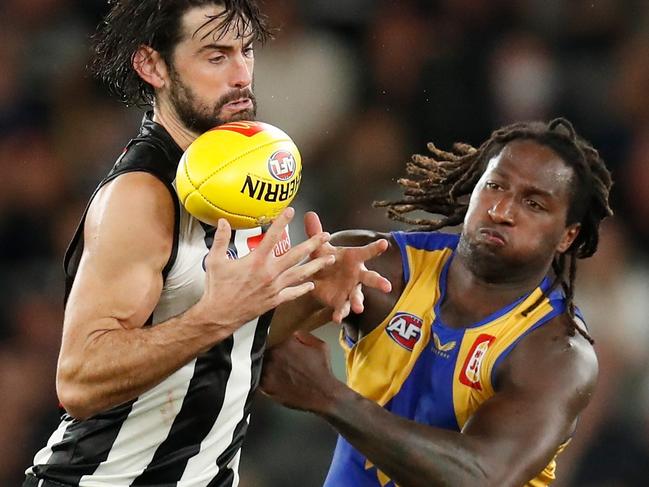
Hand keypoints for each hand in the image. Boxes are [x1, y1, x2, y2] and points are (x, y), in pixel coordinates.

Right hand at [192, 208, 334, 332]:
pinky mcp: (274, 300)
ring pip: (299, 274)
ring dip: (316, 265)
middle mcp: (269, 273)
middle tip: (326, 236)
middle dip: (312, 244)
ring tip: (330, 259)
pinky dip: (302, 289)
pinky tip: (310, 285)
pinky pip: (292, 293)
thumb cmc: (217, 289)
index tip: (291, 211)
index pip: (272, 237)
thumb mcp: (214, 260)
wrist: (219, 315)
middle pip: (295, 255)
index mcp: (256, 261)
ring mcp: (274, 287)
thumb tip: (222, 222)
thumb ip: (220, 239)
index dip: (282, 222)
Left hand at [260, 331, 342, 412]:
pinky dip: (262, 380)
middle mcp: (275, 354)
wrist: (323, 394)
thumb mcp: (321, 346)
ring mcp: (268, 370)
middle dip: (270, 355)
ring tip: (275, 372)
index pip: (273, 337)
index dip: (275, 343)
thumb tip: (294, 334)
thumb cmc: (323, 371)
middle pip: (264, 350)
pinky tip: (272, 381)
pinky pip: (258, 379)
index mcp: (286, 342)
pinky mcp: (266, 385)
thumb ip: (304, 336)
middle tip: (277, 362)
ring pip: (260, 364)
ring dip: (264, 367)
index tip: (278, 348)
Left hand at [304, 212, 391, 322]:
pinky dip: (340, 313)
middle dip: (378, 282)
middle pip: (370, 278)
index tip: (384, 243)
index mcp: (353, 259)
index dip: (375, 248)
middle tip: (387, 286)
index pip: (366, 252)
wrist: (317, 279)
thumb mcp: (319, 247)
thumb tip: (309, 214)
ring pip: (357, 296)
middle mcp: (356, 275)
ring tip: (359, 308)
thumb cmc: (325, 260)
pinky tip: (337, 318)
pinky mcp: (341, 301)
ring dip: (358, 302)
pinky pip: (342, 308)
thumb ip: (316, 233)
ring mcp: (350, 289)